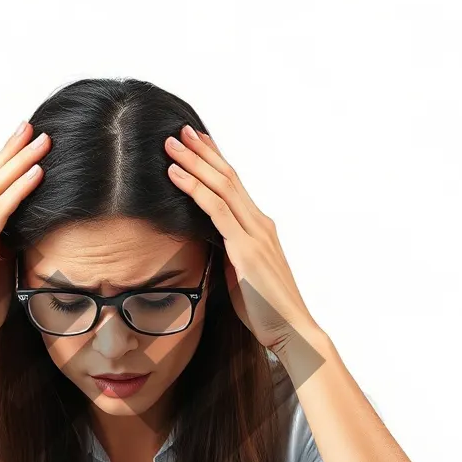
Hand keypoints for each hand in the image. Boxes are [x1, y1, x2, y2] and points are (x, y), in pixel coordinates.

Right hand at [0, 121, 49, 361]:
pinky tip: (37, 173)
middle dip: (13, 149)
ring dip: (21, 160)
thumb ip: (11, 249)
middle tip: (33, 125)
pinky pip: (1, 211)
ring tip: (43, 140)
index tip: (27, 141)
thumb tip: (31, 236)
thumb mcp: (2, 272)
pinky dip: (20, 188)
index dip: (8, 161)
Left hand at [165, 125, 324, 356]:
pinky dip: (193, 189)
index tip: (196, 144)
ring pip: (220, 186)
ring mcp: (254, 233)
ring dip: (193, 162)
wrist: (291, 329)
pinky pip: (215, 210)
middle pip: (227, 176)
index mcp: (260, 228)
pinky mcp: (245, 248)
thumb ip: (229, 255)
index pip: (234, 185)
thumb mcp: (241, 275)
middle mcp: (260, 223)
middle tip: (179, 131)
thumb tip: (212, 247)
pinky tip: (175, 174)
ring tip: (171, 144)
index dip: (214, 161)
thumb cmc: (266, 309)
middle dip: (202, 151)